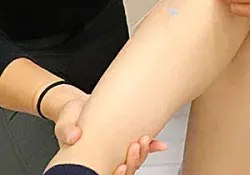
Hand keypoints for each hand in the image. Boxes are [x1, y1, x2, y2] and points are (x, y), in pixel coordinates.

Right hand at [53, 91, 167, 174]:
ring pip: (134, 160)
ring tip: (144, 140)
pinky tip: (161, 145)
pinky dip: (153, 146)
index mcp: (89, 162)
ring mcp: (118, 149)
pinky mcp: (126, 138)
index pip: (105, 174)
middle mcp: (106, 158)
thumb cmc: (70, 117)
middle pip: (124, 170)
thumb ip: (67, 130)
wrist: (80, 104)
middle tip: (134, 148)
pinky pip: (142, 146)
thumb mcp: (64, 123)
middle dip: (132, 163)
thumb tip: (73, 136)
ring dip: (142, 153)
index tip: (119, 167)